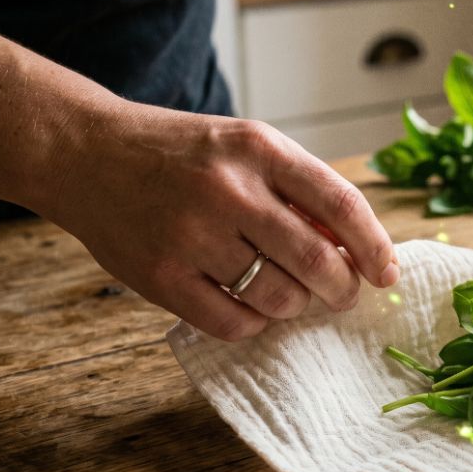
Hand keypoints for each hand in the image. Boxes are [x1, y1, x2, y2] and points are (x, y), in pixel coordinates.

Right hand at [45, 102, 397, 340]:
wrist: (86, 153)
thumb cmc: (184, 156)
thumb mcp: (245, 147)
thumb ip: (299, 191)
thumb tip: (358, 251)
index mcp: (260, 149)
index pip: (341, 204)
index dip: (374, 246)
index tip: (386, 274)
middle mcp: (228, 190)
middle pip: (316, 261)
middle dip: (341, 289)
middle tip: (341, 295)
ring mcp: (192, 235)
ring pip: (279, 298)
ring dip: (295, 306)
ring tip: (287, 294)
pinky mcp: (161, 276)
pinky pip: (233, 323)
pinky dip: (253, 324)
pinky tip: (248, 307)